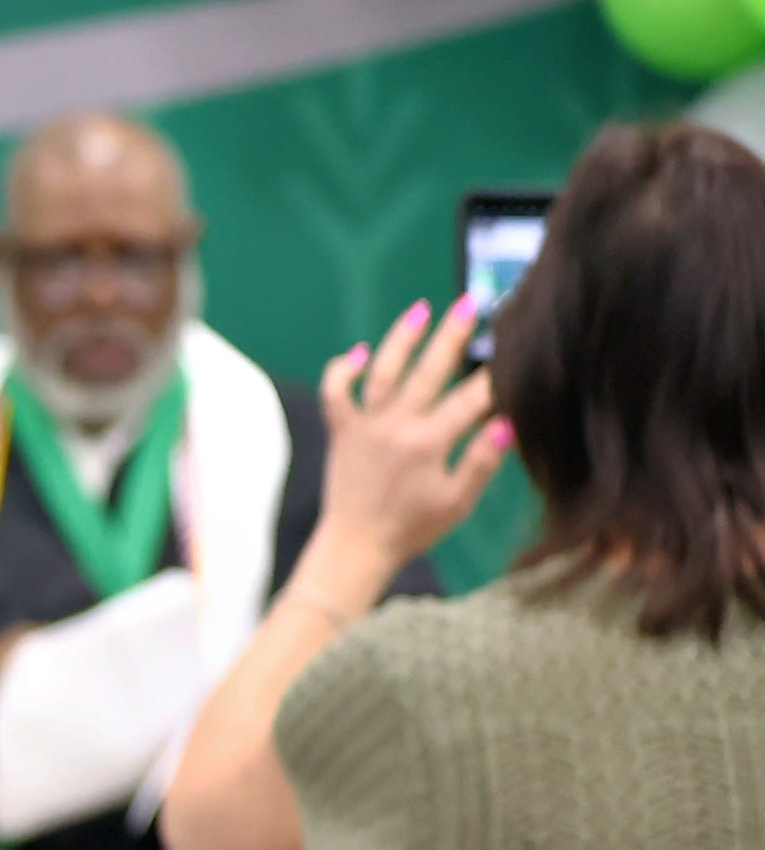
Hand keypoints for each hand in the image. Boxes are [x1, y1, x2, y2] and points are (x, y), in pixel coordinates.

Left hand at [311, 294, 508, 584]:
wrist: (355, 546)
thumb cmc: (412, 528)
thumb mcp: (456, 502)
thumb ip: (481, 461)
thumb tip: (507, 423)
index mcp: (429, 443)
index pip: (472, 398)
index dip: (496, 375)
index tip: (514, 350)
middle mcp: (395, 426)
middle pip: (428, 371)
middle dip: (452, 335)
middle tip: (471, 302)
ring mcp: (365, 426)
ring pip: (382, 372)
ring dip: (401, 339)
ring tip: (420, 309)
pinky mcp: (341, 432)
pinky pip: (335, 395)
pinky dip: (343, 371)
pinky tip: (359, 351)